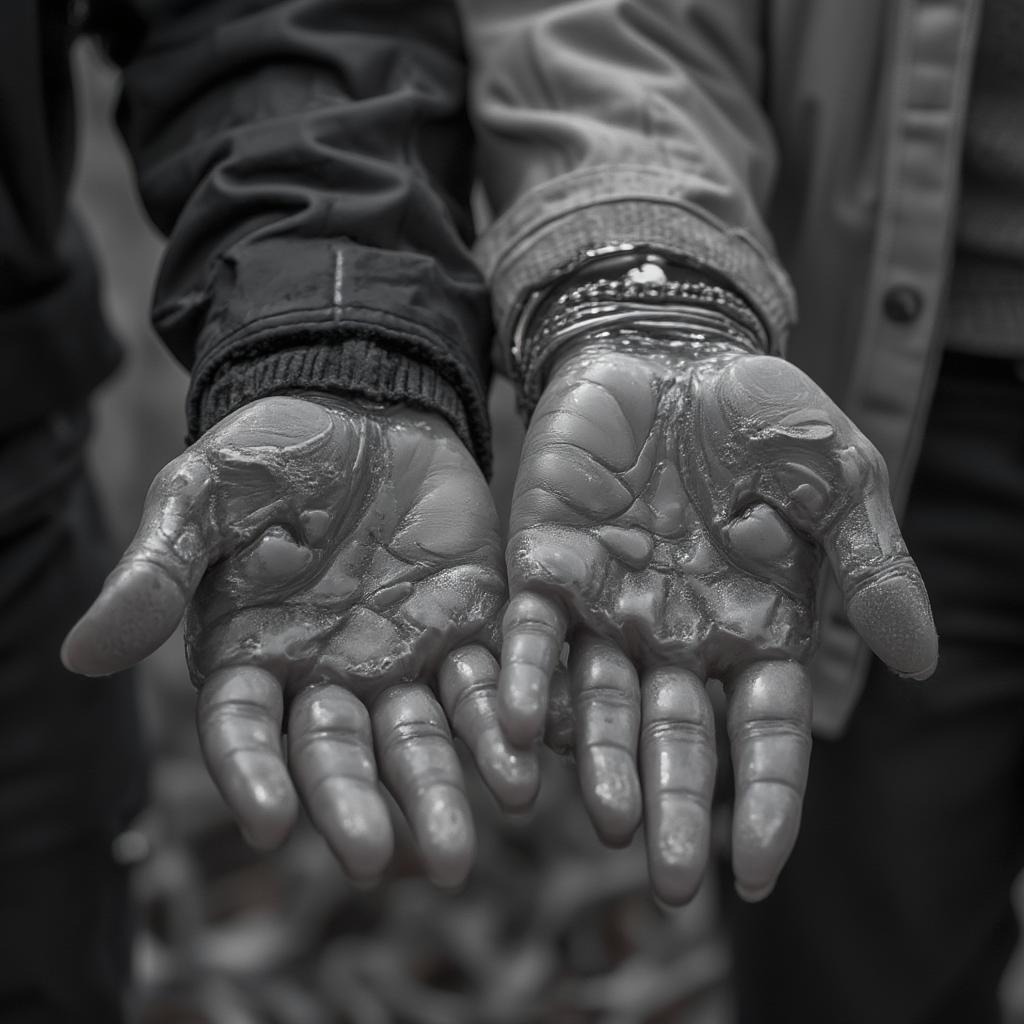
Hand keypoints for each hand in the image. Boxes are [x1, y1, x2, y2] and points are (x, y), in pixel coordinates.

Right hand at [63, 394, 536, 885]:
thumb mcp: (202, 497)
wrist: (362, 408)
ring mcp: (403, 658)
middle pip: (339, 756)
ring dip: (440, 792)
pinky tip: (525, 766)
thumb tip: (81, 654)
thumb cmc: (269, 453)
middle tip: (382, 862)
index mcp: (254, 656)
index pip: (246, 731)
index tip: (270, 823)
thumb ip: (158, 570)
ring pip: (419, 739)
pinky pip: (488, 684)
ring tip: (462, 847)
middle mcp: (329, 677)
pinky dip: (503, 726)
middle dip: (357, 808)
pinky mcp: (466, 627)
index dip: (254, 775)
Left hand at [500, 343, 936, 901]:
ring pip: (600, 704)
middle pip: (678, 739)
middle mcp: (677, 636)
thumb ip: (868, 562)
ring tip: (609, 823)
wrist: (668, 347)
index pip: (763, 731)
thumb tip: (919, 660)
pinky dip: (527, 682)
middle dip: (678, 806)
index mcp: (754, 627)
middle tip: (672, 882)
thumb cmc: (758, 414)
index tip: (758, 869)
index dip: (766, 799)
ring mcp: (607, 606)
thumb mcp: (836, 476)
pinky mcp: (547, 565)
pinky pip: (534, 637)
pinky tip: (519, 730)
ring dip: (602, 764)